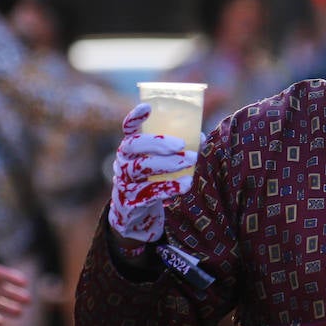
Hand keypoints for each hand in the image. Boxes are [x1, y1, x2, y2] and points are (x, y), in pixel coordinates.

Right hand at [108, 103, 197, 243]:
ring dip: (168, 163)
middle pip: (134, 145)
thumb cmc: (151, 183)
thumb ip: (177, 151)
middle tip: (182, 144)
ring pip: (142, 169)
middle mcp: (123, 162)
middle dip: (158, 142)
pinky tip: (186, 184)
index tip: (147, 107)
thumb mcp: (159, 165)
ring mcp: (124, 183)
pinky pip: (149, 193)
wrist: (135, 218)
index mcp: (130, 149)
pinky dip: (169, 188)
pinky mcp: (130, 203)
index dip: (135, 117)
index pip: (128, 129)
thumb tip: (202, 136)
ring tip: (192, 160)